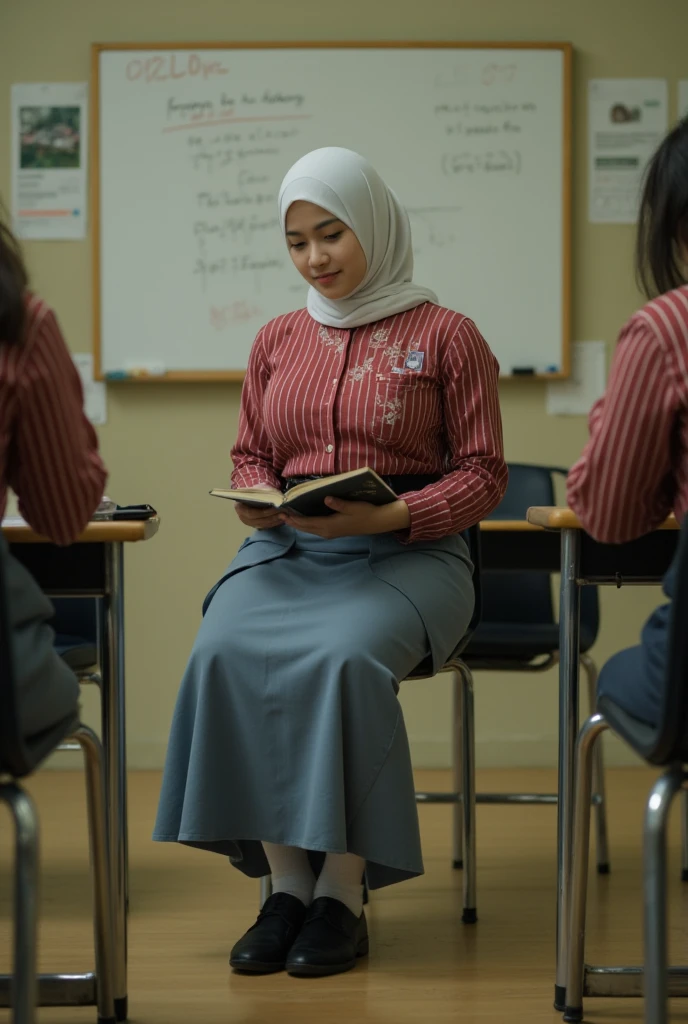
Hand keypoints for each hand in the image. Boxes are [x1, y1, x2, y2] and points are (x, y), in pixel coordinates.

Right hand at [235, 485, 283, 529]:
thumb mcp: (257, 489)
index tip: (276, 508)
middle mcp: (243, 517)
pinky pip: (265, 526)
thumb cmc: (254, 491)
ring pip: (263, 525)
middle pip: (258, 520)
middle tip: (284, 513)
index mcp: (240, 507)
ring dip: (275, 521)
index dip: (265, 512)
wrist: (251, 495)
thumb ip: (264, 493)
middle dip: (272, 517)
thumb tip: (276, 497)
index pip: (252, 513)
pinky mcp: (255, 525)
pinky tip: (282, 519)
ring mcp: (249, 523)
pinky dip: (274, 523)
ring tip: (285, 516)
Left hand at [280, 498, 410, 538]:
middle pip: (305, 528)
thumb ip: (338, 503)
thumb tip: (326, 498)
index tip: (283, 513)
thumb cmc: (365, 512)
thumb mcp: (353, 506)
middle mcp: (327, 531)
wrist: (377, 522)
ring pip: (309, 530)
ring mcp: (330, 533)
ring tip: (288, 517)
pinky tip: (303, 520)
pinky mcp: (333, 531)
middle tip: (279, 515)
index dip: (294, 518)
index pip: (306, 522)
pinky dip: (306, 525)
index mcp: (329, 525)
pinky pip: (315, 529)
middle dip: (292, 522)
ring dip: (298, 524)